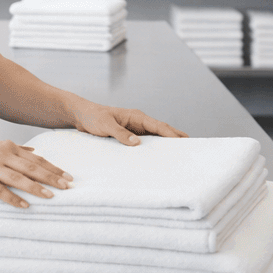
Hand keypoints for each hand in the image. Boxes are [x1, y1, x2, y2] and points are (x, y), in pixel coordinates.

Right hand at [0, 134, 72, 208]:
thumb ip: (15, 149)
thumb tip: (34, 150)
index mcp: (8, 147)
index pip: (36, 159)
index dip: (53, 168)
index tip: (68, 176)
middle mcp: (1, 155)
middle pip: (32, 168)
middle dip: (52, 178)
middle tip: (67, 187)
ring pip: (18, 178)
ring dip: (36, 188)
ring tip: (50, 197)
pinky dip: (13, 198)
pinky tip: (24, 206)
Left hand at [69, 100, 188, 145]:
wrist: (81, 115)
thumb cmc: (93, 117)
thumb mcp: (105, 125)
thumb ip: (120, 133)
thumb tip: (136, 143)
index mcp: (136, 116)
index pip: (159, 126)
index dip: (172, 134)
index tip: (183, 142)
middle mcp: (138, 122)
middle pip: (161, 131)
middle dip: (175, 138)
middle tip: (190, 148)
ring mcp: (135, 129)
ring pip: (155, 137)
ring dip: (166, 144)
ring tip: (178, 155)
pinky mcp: (129, 135)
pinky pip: (145, 142)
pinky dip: (153, 148)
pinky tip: (157, 157)